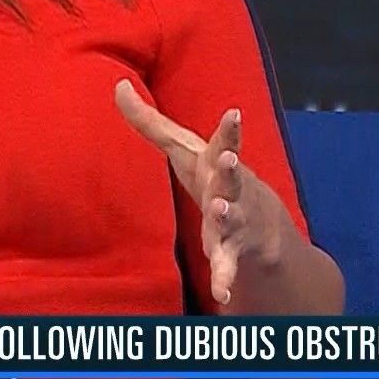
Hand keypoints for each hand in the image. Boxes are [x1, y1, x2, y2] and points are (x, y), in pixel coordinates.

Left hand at [115, 80, 289, 305]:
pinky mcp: (232, 252)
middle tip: (232, 159)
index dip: (229, 128)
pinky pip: (227, 266)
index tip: (233, 113)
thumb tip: (117, 84)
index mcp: (217, 162)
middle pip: (232, 176)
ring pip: (231, 219)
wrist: (262, 224)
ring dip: (226, 215)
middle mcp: (231, 188)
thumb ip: (149, 120)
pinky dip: (225, 278)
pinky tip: (222, 294)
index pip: (224, 141)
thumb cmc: (212, 175)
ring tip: (220, 209)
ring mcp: (235, 220)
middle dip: (232, 167)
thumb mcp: (182, 148)